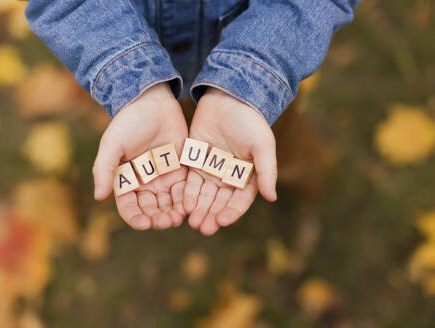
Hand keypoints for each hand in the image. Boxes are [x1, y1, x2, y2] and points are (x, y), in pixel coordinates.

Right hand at [93, 83, 187, 229]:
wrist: (152, 101)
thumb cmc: (128, 122)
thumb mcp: (112, 144)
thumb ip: (104, 169)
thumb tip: (98, 197)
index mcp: (126, 180)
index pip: (129, 206)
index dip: (135, 217)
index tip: (144, 223)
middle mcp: (144, 182)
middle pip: (151, 208)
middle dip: (157, 218)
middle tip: (166, 222)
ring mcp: (163, 176)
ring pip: (168, 202)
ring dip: (172, 212)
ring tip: (177, 218)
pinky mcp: (180, 169)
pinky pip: (184, 189)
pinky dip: (186, 199)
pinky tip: (189, 205)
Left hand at [183, 87, 276, 234]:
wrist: (228, 97)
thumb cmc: (250, 121)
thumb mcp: (263, 145)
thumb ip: (267, 171)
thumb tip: (272, 198)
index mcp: (247, 175)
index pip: (239, 200)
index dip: (231, 212)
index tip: (222, 221)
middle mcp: (229, 176)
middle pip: (219, 201)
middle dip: (211, 215)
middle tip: (203, 228)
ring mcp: (211, 169)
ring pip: (204, 195)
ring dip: (199, 209)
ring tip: (192, 222)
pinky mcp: (195, 161)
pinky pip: (190, 181)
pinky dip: (187, 193)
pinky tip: (183, 204)